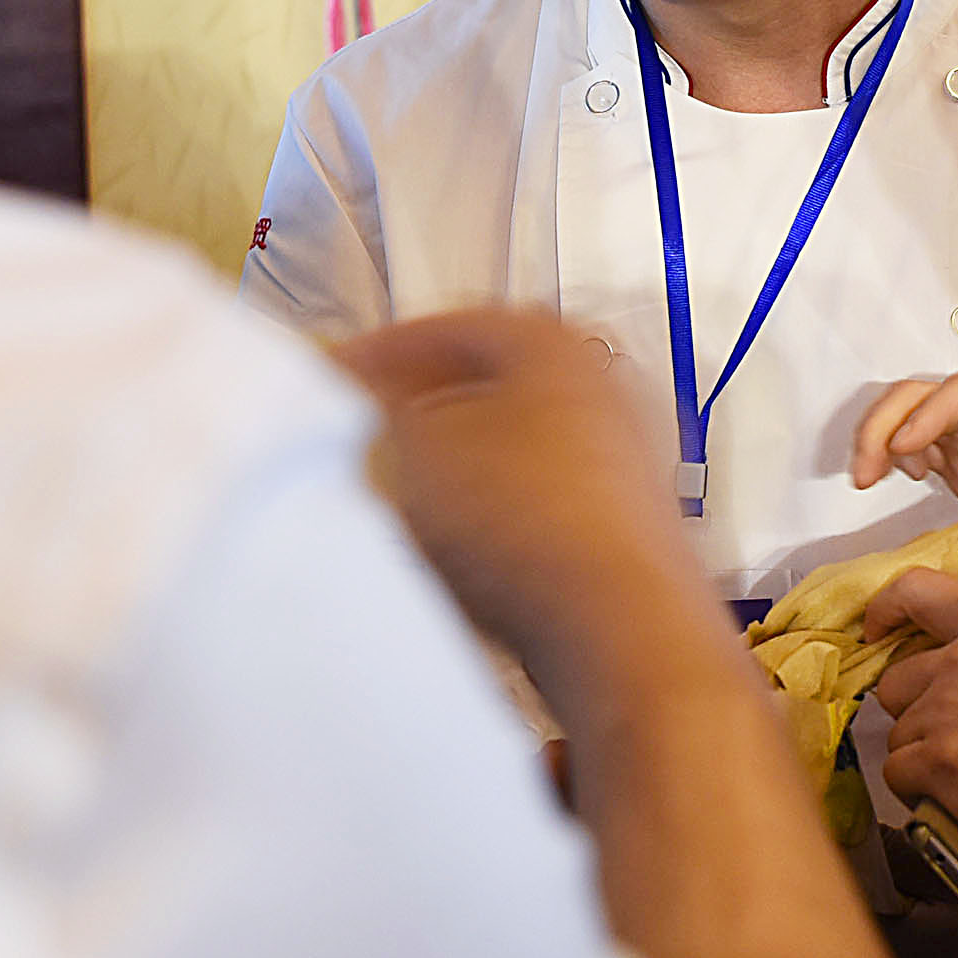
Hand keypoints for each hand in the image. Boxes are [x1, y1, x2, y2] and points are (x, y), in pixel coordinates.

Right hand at [328, 309, 731, 725]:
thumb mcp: (417, 446)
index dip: (378, 354)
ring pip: (511, 450)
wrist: (620, 629)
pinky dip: (491, 517)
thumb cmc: (519, 516)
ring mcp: (624, 460)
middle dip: (416, 413)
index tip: (330, 383)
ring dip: (452, 471)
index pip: (446, 328)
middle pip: (485, 387)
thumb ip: (380, 407)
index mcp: (550, 343)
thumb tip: (367, 397)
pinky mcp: (627, 529)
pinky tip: (457, 554)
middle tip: (360, 440)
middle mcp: (600, 387)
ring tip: (397, 503)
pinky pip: (537, 506)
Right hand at [848, 372, 957, 545]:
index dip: (929, 415)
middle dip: (886, 423)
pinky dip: (894, 461)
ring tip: (867, 479)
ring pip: (911, 418)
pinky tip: (894, 482)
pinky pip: (917, 450)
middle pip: (925, 395)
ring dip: (881, 440)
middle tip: (864, 471)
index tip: (903, 450)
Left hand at [865, 573, 957, 896]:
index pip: (916, 588)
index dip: (885, 609)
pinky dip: (919, 793)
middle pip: (894, 680)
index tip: (878, 632)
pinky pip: (896, 773)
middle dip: (915, 714)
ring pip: (895, 734)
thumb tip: (928, 666)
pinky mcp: (938, 761)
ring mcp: (949, 709)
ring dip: (921, 759)